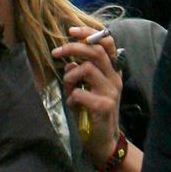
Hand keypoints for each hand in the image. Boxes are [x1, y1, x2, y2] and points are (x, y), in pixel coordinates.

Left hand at [52, 26, 121, 167]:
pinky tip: (73, 106)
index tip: (71, 31)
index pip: (106, 43)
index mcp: (112, 71)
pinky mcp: (104, 106)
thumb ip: (79, 75)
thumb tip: (68, 64)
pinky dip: (71, 97)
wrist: (103, 141)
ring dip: (71, 77)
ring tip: (69, 89)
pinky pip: (80, 93)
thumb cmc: (93, 113)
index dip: (89, 33)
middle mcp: (114, 78)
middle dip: (73, 48)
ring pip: (87, 69)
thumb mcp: (86, 90)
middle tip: (56, 52)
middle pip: (95, 51)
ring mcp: (111, 92)